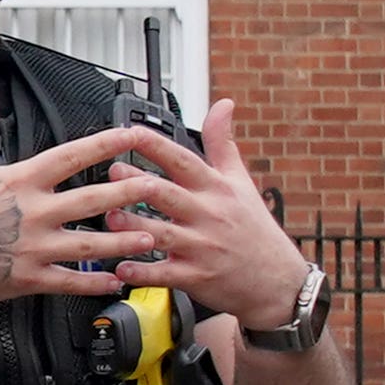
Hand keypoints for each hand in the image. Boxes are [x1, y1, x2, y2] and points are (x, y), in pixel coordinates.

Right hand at [0, 82, 155, 311]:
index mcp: (18, 182)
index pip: (72, 157)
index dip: (106, 144)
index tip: (132, 136)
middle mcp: (31, 215)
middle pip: (92, 200)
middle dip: (129, 193)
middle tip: (159, 187)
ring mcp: (32, 249)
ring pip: (89, 244)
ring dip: (123, 240)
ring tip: (150, 236)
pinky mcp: (26, 279)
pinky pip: (68, 281)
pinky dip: (94, 281)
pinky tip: (115, 279)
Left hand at [95, 101, 308, 325]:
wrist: (277, 280)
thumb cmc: (253, 228)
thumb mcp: (242, 182)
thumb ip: (223, 144)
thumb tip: (223, 104)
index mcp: (216, 188)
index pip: (183, 160)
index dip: (155, 145)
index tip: (129, 133)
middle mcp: (208, 214)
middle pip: (168, 194)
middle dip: (137, 183)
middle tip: (110, 173)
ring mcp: (202, 246)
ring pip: (161, 233)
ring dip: (132, 225)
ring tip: (108, 218)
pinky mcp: (197, 276)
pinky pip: (164, 273)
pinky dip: (141, 271)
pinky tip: (120, 267)